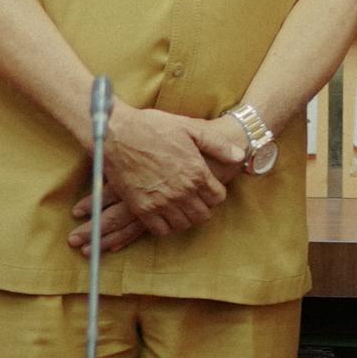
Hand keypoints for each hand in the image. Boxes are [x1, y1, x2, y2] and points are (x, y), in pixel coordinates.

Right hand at [78, 107, 248, 250]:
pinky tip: (164, 213)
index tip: (207, 188)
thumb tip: (240, 156)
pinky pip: (161, 230)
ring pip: (184, 224)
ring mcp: (161, 202)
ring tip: (180, 206)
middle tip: (194, 199)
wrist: (116, 133)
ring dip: (185, 217)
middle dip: (202, 207)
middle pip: (202, 215)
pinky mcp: (142, 208)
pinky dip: (166, 225)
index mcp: (196, 172)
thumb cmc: (153, 127)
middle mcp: (182, 191)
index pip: (218, 198)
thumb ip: (218, 145)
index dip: (215, 193)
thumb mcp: (190, 128)